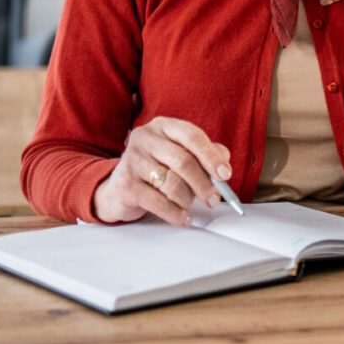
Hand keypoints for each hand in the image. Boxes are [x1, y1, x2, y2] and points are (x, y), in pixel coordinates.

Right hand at [92, 116, 232, 225]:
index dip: (211, 156)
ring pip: (172, 184)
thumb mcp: (179, 154)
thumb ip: (204, 155)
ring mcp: (132, 161)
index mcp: (163, 126)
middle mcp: (145, 139)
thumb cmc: (155, 168)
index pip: (192, 136)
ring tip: (189, 204)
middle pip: (183, 161)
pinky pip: (159, 203)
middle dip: (203, 184)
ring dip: (188, 199)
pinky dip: (176, 214)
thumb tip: (223, 166)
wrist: (117, 188)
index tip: (225, 175)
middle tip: (213, 198)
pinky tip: (182, 217)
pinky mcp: (126, 186)